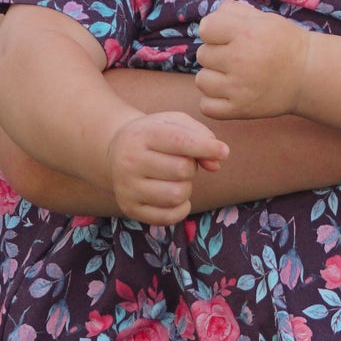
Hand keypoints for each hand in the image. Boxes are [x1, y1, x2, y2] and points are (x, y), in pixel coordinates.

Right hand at [108, 109, 225, 223]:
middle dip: (191, 167)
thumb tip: (216, 164)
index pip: (179, 142)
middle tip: (182, 162)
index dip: (206, 148)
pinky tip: (175, 197)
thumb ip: (202, 136)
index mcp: (142, 135)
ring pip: (176, 195)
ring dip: (186, 188)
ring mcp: (127, 187)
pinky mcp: (129, 208)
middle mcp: (130, 161)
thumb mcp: (176, 123)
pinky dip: (181, 208)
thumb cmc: (155, 135)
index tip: (223, 151)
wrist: (116, 150)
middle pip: (181, 170)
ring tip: (176, 179)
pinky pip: (168, 217)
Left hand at [193, 0, 311, 118]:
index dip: (214, 31)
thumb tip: (211, 17)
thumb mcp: (265, 18)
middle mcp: (240, 60)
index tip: (227, 36)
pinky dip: (212, 102)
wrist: (308, 75)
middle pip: (202, 54)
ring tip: (231, 76)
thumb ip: (235, 12)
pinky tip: (227, 94)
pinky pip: (206, 106)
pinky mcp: (240, 109)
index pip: (205, 28)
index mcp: (246, 34)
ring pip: (201, 81)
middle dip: (216, 54)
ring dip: (213, 78)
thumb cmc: (285, 43)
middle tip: (235, 57)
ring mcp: (238, 88)